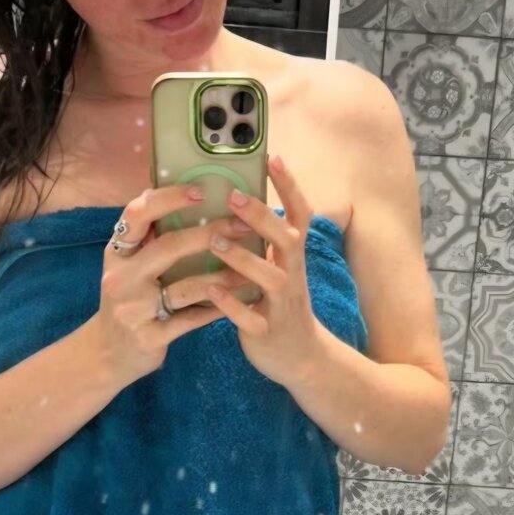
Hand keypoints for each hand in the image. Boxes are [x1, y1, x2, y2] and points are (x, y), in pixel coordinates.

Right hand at [89, 183, 254, 389]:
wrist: (105, 356)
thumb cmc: (127, 300)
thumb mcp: (127, 266)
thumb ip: (148, 237)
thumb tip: (175, 192)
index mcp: (118, 252)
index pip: (138, 214)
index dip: (169, 198)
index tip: (202, 191)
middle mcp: (121, 277)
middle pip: (169, 247)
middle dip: (210, 233)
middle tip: (242, 225)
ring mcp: (133, 309)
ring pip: (186, 287)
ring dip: (224, 275)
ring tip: (252, 267)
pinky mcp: (149, 337)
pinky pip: (191, 319)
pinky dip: (218, 308)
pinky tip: (241, 299)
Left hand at [204, 154, 322, 387]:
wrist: (302, 357)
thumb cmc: (282, 302)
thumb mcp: (281, 267)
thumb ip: (266, 239)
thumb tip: (242, 199)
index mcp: (293, 256)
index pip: (300, 213)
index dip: (289, 186)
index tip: (273, 157)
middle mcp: (292, 275)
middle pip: (288, 239)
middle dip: (263, 217)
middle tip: (234, 196)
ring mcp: (281, 304)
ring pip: (269, 278)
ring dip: (242, 258)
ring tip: (214, 241)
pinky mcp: (266, 331)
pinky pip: (249, 317)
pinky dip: (231, 304)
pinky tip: (212, 291)